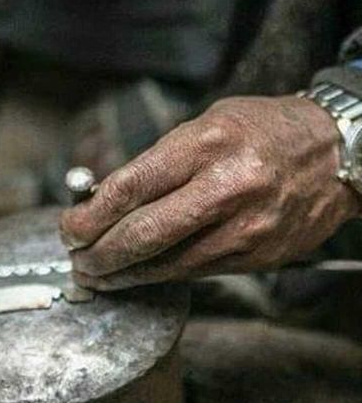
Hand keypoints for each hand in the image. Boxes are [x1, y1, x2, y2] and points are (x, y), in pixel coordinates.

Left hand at [60, 95, 360, 289]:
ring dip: (121, 275)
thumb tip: (103, 198)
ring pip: (165, 264)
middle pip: (142, 233)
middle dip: (98, 253)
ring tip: (94, 275)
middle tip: (76, 259)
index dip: (89, 215)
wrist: (334, 152)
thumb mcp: (203, 126)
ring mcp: (245, 227)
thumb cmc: (260, 131)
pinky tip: (134, 276)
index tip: (69, 226)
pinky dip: (155, 277)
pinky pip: (192, 273)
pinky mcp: (257, 256)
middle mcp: (227, 187)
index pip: (130, 187)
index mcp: (206, 144)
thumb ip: (154, 163)